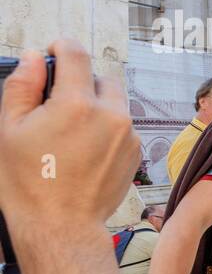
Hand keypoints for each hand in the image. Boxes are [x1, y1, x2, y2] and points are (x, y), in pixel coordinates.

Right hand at [0, 41, 138, 236]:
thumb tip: (34, 58)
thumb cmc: (29, 182)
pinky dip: (107, 127)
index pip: (75, 54)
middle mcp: (111, 115)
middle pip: (100, 77)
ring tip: (70, 131)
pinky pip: (123, 125)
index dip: (60, 48)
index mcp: (77, 104)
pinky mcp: (136, 151)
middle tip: (56, 104)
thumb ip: (22, 86)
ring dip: (95, 105)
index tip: (51, 54)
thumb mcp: (9, 129)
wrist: (62, 225)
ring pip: (114, 102)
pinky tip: (85, 149)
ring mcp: (128, 134)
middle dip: (79, 83)